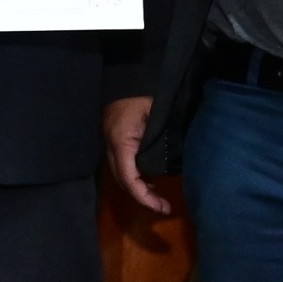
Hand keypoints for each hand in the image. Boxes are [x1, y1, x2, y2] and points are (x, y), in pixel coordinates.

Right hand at [103, 94, 169, 215]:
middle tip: (164, 207)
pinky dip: (135, 176)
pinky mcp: (115, 140)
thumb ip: (160, 143)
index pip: (129, 178)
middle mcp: (112, 146)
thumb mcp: (158, 117)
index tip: (160, 207)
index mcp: (121, 141)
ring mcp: (111, 143)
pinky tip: (149, 179)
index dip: (143, 196)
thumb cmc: (147, 93)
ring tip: (158, 197)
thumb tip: (170, 168)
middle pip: (123, 180)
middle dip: (142, 197)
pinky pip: (123, 164)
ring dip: (138, 188)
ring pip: (121, 174)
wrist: (130, 74)